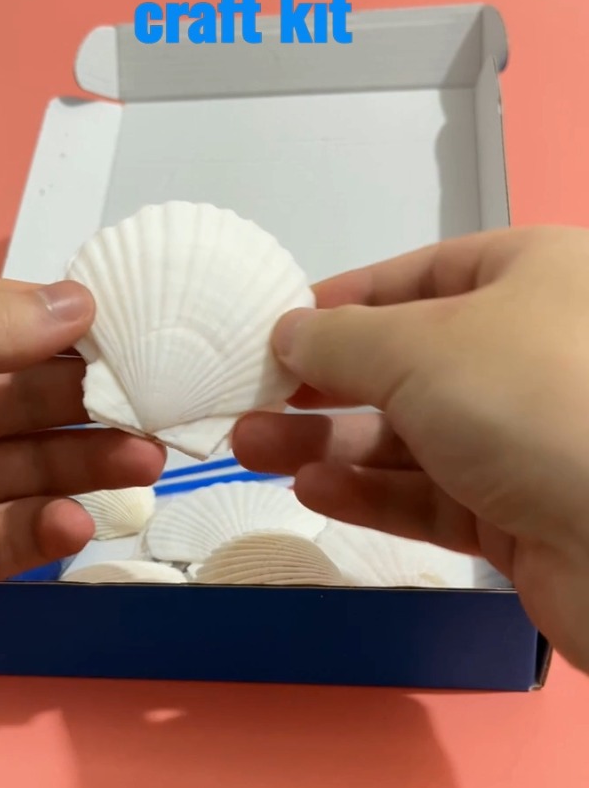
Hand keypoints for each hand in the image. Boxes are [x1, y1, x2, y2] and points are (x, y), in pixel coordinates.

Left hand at [0, 278, 163, 608]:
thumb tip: (80, 300)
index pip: (9, 330)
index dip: (70, 326)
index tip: (139, 325)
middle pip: (35, 402)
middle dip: (99, 401)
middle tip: (166, 400)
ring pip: (39, 469)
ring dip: (94, 464)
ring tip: (148, 462)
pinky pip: (18, 540)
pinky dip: (54, 531)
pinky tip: (74, 522)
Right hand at [234, 227, 588, 672]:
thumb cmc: (530, 402)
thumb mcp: (420, 347)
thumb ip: (340, 340)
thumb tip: (288, 334)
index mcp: (535, 278)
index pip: (424, 274)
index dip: (346, 298)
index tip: (278, 327)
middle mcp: (537, 352)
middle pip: (411, 361)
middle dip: (326, 383)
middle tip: (251, 399)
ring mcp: (533, 438)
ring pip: (416, 434)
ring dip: (333, 441)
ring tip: (254, 449)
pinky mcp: (524, 513)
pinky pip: (435, 494)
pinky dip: (374, 491)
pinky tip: (313, 490)